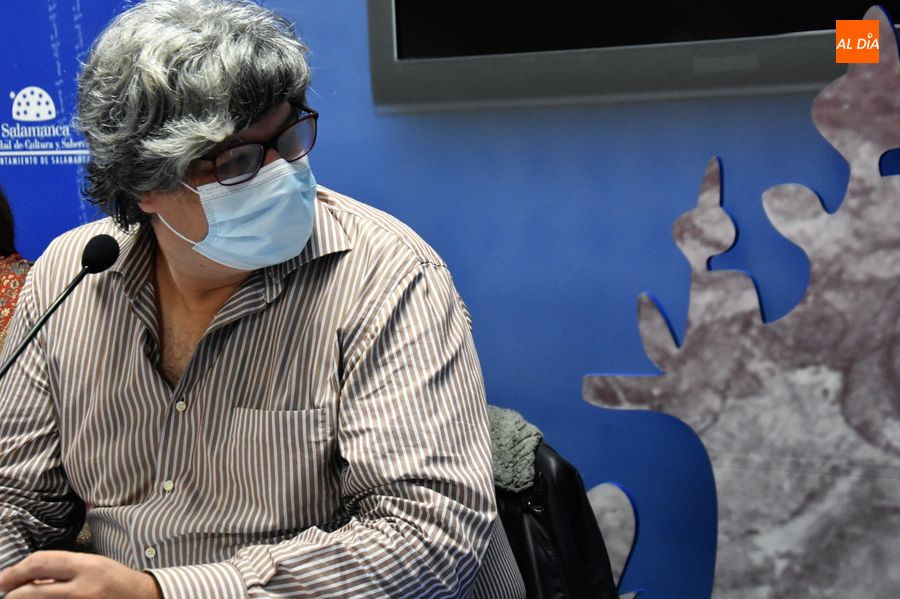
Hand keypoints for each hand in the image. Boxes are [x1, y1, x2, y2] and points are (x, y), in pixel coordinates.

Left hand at [0, 551, 161, 598]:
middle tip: (5, 593)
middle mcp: (83, 588)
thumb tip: (25, 579)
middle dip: (11, 594)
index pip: (40, 563)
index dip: (14, 572)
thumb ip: (62, 570)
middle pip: (31, 591)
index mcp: (86, 566)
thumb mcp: (92, 566)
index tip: (2, 580)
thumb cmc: (115, 581)